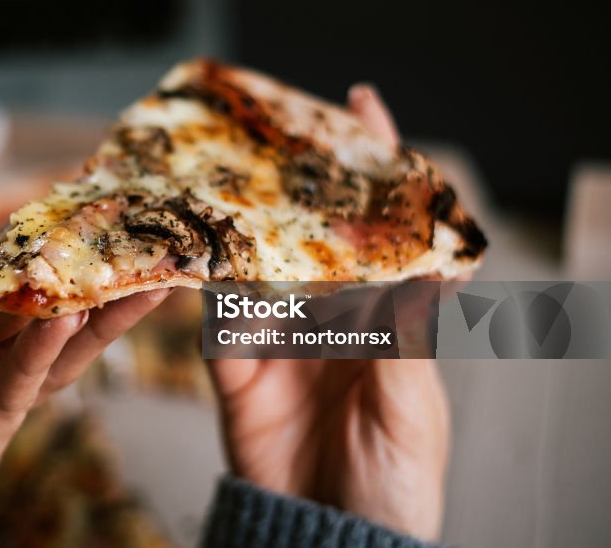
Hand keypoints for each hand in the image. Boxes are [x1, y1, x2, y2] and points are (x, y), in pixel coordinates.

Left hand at [0, 236, 168, 532]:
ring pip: (53, 348)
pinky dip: (48, 354)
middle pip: (42, 304)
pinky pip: (22, 390)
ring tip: (140, 280)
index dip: (42, 231)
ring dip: (96, 314)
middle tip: (138, 241)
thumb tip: (26, 286)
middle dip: (89, 274)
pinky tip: (75, 320)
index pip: (1, 260)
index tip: (87, 198)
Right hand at [206, 84, 451, 540]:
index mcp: (386, 317)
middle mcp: (331, 314)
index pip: (384, 230)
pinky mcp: (235, 366)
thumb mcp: (412, 408)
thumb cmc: (395, 479)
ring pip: (257, 262)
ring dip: (240, 220)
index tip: (363, 106)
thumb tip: (421, 263)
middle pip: (311, 231)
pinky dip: (200, 282)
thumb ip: (406, 340)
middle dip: (294, 179)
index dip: (378, 169)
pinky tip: (189, 245)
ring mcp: (280, 336)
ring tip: (221, 168)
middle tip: (272, 124)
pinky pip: (214, 316)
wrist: (327, 537)